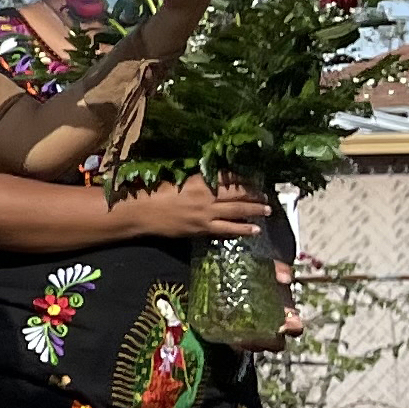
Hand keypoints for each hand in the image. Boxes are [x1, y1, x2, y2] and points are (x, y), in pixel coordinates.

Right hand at [133, 176, 272, 242]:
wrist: (140, 213)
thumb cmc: (152, 193)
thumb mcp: (174, 179)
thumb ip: (194, 180)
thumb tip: (209, 179)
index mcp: (198, 180)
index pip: (227, 177)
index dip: (242, 178)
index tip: (253, 178)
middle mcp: (206, 196)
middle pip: (237, 194)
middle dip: (254, 194)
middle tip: (267, 195)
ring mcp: (205, 214)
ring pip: (237, 211)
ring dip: (254, 210)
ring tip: (267, 211)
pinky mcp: (202, 228)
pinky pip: (227, 229)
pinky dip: (242, 229)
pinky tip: (253, 230)